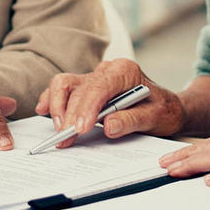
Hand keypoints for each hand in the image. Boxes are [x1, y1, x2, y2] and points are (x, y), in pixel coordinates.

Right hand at [35, 58, 184, 147]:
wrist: (166, 107)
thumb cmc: (162, 110)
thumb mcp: (155, 118)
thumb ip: (132, 120)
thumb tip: (109, 126)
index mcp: (125, 71)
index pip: (99, 86)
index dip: (87, 107)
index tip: (80, 128)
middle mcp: (107, 70)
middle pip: (79, 89)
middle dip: (70, 115)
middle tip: (65, 139)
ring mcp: (94, 77)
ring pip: (65, 84)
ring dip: (57, 107)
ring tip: (58, 131)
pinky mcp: (86, 87)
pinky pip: (63, 89)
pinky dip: (52, 99)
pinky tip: (43, 111)